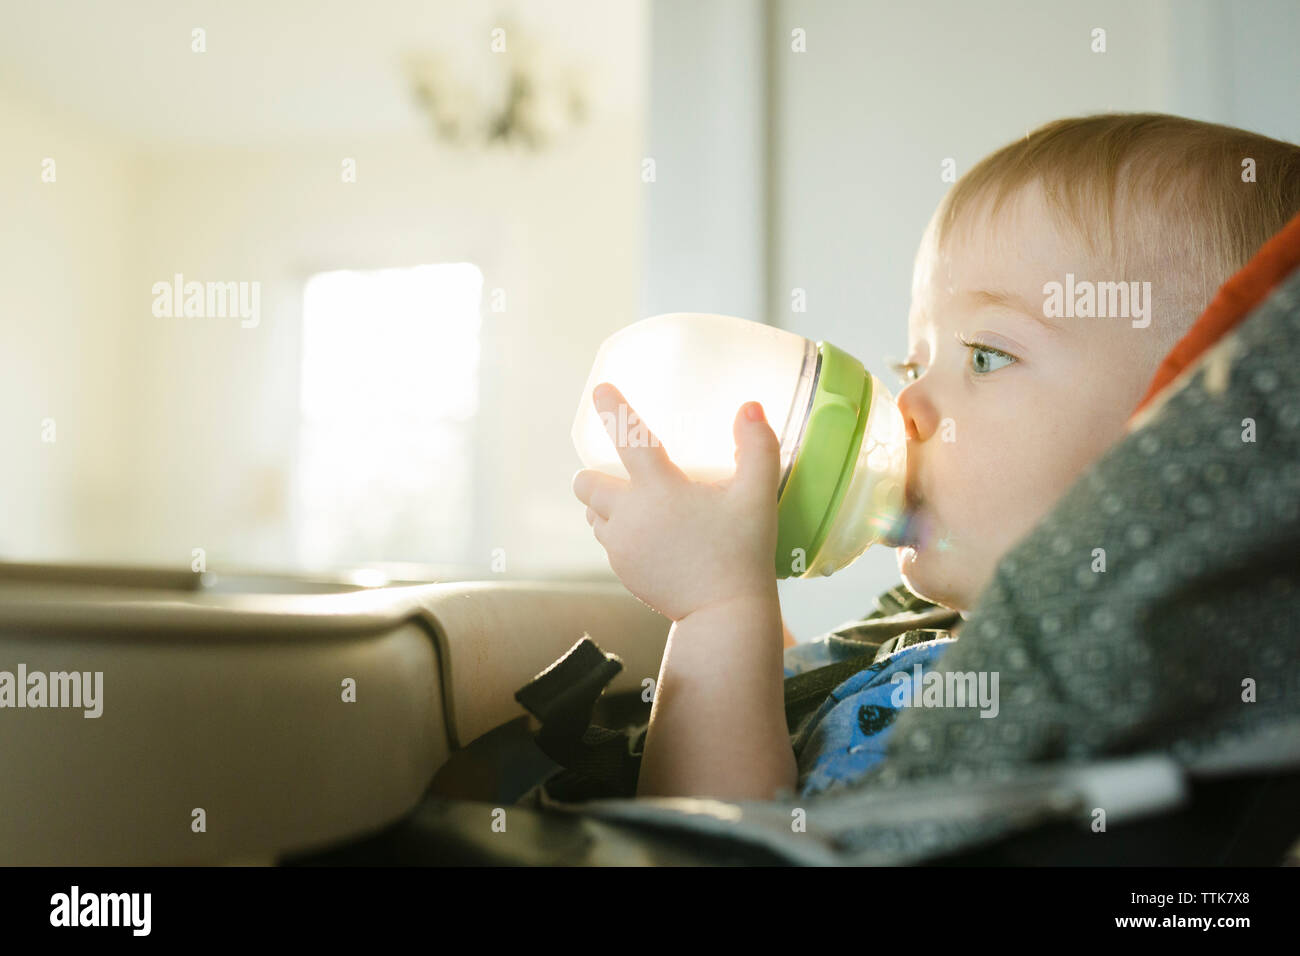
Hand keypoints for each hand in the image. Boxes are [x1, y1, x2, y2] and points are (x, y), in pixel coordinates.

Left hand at [572, 382, 780, 621]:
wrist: (724, 615)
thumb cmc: (743, 553)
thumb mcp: (757, 497)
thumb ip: (757, 448)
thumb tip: (749, 408)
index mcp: (658, 489)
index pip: (628, 437)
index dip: (612, 408)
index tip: (599, 390)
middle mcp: (629, 515)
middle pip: (586, 482)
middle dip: (595, 473)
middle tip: (623, 472)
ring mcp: (620, 546)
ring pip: (591, 513)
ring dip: (604, 503)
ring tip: (636, 504)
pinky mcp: (622, 571)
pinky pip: (607, 541)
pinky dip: (617, 532)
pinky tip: (648, 536)